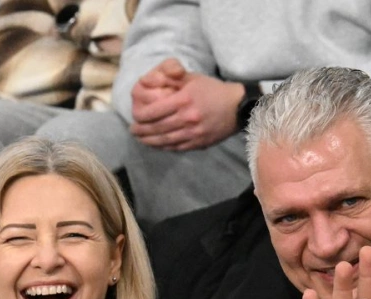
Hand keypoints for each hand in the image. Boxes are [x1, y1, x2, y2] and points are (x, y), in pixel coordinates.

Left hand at [130, 61, 244, 150]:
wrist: (238, 107)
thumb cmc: (213, 90)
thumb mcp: (192, 78)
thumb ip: (172, 80)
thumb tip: (151, 82)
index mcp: (184, 100)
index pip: (154, 111)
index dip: (141, 116)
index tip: (134, 117)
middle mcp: (188, 118)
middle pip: (157, 128)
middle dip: (142, 130)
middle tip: (133, 130)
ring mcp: (194, 133)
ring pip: (165, 140)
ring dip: (150, 141)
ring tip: (141, 139)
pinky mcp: (199, 142)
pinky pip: (177, 147)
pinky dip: (164, 147)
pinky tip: (157, 144)